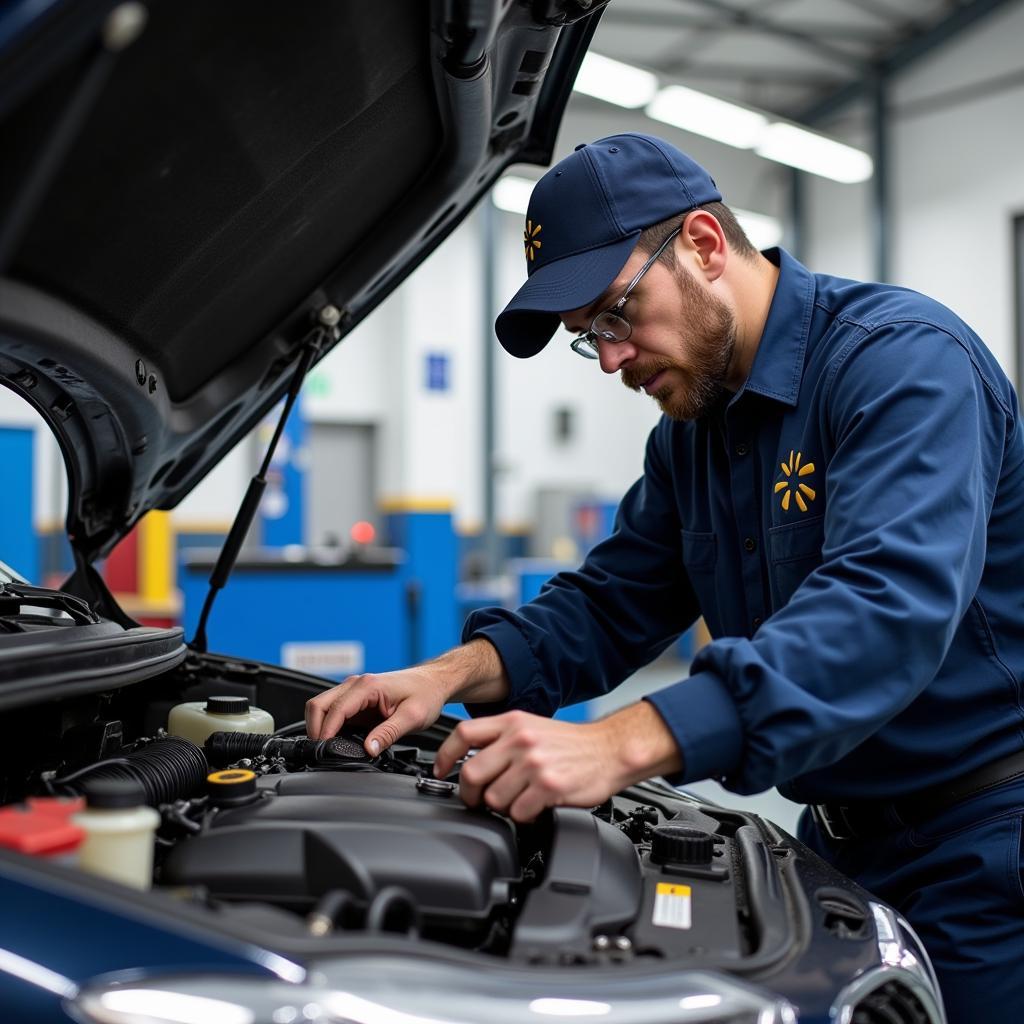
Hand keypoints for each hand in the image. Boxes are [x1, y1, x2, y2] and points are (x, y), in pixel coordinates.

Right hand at [305, 666, 449, 755]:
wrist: (434, 682)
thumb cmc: (426, 693)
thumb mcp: (412, 717)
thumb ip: (388, 734)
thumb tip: (368, 749)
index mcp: (368, 686)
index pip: (334, 709)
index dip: (325, 732)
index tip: (324, 750)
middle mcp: (356, 684)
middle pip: (318, 704)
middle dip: (315, 729)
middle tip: (321, 751)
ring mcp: (354, 691)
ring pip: (322, 707)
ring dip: (321, 727)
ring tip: (329, 748)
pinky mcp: (357, 699)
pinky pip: (334, 712)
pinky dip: (330, 725)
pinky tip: (339, 740)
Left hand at [432, 702, 682, 821]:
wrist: (610, 749)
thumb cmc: (572, 744)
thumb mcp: (532, 727)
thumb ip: (502, 739)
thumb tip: (471, 761)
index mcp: (512, 722)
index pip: (463, 734)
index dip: (445, 755)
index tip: (441, 770)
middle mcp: (520, 739)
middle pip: (472, 772)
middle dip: (469, 794)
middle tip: (477, 801)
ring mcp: (534, 763)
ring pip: (493, 798)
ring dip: (501, 808)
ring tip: (515, 802)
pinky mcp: (548, 786)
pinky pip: (518, 813)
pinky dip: (522, 817)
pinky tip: (533, 808)